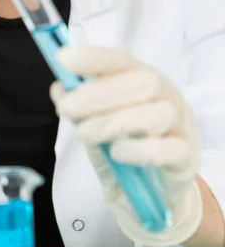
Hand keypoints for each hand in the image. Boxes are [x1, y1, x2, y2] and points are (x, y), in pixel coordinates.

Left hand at [50, 46, 202, 246]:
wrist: (156, 189)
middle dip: (98, 93)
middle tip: (66, 109)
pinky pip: (169, 149)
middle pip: (143, 82)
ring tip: (83, 134)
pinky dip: (139, 149)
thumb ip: (80, 106)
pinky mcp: (186, 157)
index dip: (94, 58)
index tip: (63, 59)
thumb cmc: (126, 146)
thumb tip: (60, 88)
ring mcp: (181, 125)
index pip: (122, 60)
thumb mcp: (96, 123)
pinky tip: (117, 153)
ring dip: (113, 122)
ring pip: (158, 112)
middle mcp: (166, 95)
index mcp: (142, 78)